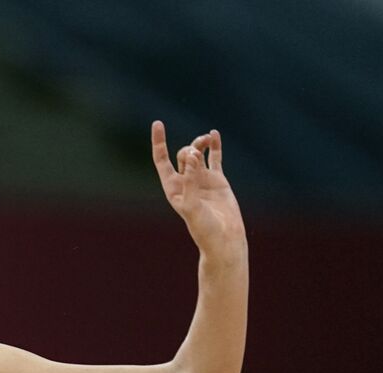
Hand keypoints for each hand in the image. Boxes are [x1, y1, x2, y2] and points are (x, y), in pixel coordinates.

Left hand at [151, 121, 245, 255]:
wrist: (224, 239)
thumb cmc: (204, 228)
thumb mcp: (193, 206)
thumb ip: (191, 181)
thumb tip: (193, 156)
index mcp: (173, 188)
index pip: (162, 160)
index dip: (159, 142)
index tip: (158, 123)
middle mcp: (185, 182)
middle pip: (183, 155)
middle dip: (189, 150)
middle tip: (198, 157)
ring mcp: (202, 179)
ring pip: (198, 153)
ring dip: (200, 143)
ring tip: (206, 139)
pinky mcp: (218, 180)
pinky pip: (215, 158)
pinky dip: (214, 146)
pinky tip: (214, 135)